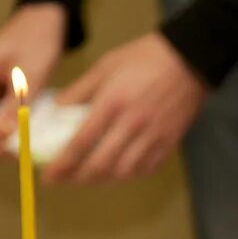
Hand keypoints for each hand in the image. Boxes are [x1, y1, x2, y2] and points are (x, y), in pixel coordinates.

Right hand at [0, 4, 66, 150]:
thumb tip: (8, 134)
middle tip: (17, 151)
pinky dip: (14, 129)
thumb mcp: (30, 72)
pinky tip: (30, 136)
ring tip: (25, 147)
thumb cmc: (35, 39)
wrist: (46, 23)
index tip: (7, 134)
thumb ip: (17, 102)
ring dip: (4, 137)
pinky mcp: (3, 97)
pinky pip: (3, 119)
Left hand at [46, 32, 206, 183]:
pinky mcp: (169, 142)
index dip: (63, 163)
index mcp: (112, 103)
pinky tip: (116, 172)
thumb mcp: (105, 67)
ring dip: (102, 180)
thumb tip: (57, 111)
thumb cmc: (144, 58)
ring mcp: (153, 136)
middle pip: (101, 164)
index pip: (82, 142)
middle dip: (78, 177)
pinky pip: (146, 168)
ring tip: (88, 177)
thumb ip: (80, 91)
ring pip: (124, 172)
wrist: (188, 60)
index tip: (49, 174)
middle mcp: (132, 124)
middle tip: (64, 179)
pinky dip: (128, 175)